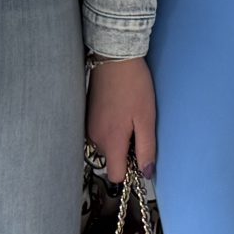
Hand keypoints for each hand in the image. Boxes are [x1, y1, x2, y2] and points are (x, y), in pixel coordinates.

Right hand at [87, 57, 156, 181]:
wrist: (114, 58)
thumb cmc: (134, 87)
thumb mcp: (146, 119)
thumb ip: (146, 149)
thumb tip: (146, 173)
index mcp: (111, 141)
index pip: (115, 176)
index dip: (130, 172)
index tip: (140, 157)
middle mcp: (95, 138)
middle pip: (111, 160)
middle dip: (125, 152)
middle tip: (138, 128)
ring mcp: (89, 127)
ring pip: (106, 146)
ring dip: (118, 139)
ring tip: (129, 116)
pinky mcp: (87, 117)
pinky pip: (100, 134)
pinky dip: (110, 129)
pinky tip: (119, 111)